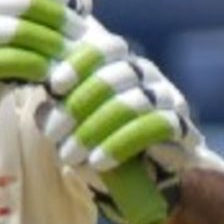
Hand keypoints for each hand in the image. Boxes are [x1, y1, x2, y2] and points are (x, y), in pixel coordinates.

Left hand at [33, 42, 196, 223]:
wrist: (146, 176)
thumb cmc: (103, 142)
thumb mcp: (72, 126)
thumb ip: (57, 111)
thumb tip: (43, 108)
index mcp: (120, 62)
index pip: (105, 48)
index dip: (80, 63)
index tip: (55, 86)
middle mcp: (146, 73)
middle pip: (117, 74)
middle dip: (79, 105)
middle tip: (52, 135)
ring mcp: (167, 97)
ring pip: (133, 102)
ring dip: (95, 130)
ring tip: (69, 156)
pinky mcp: (180, 126)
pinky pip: (153, 127)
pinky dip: (120, 144)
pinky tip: (98, 162)